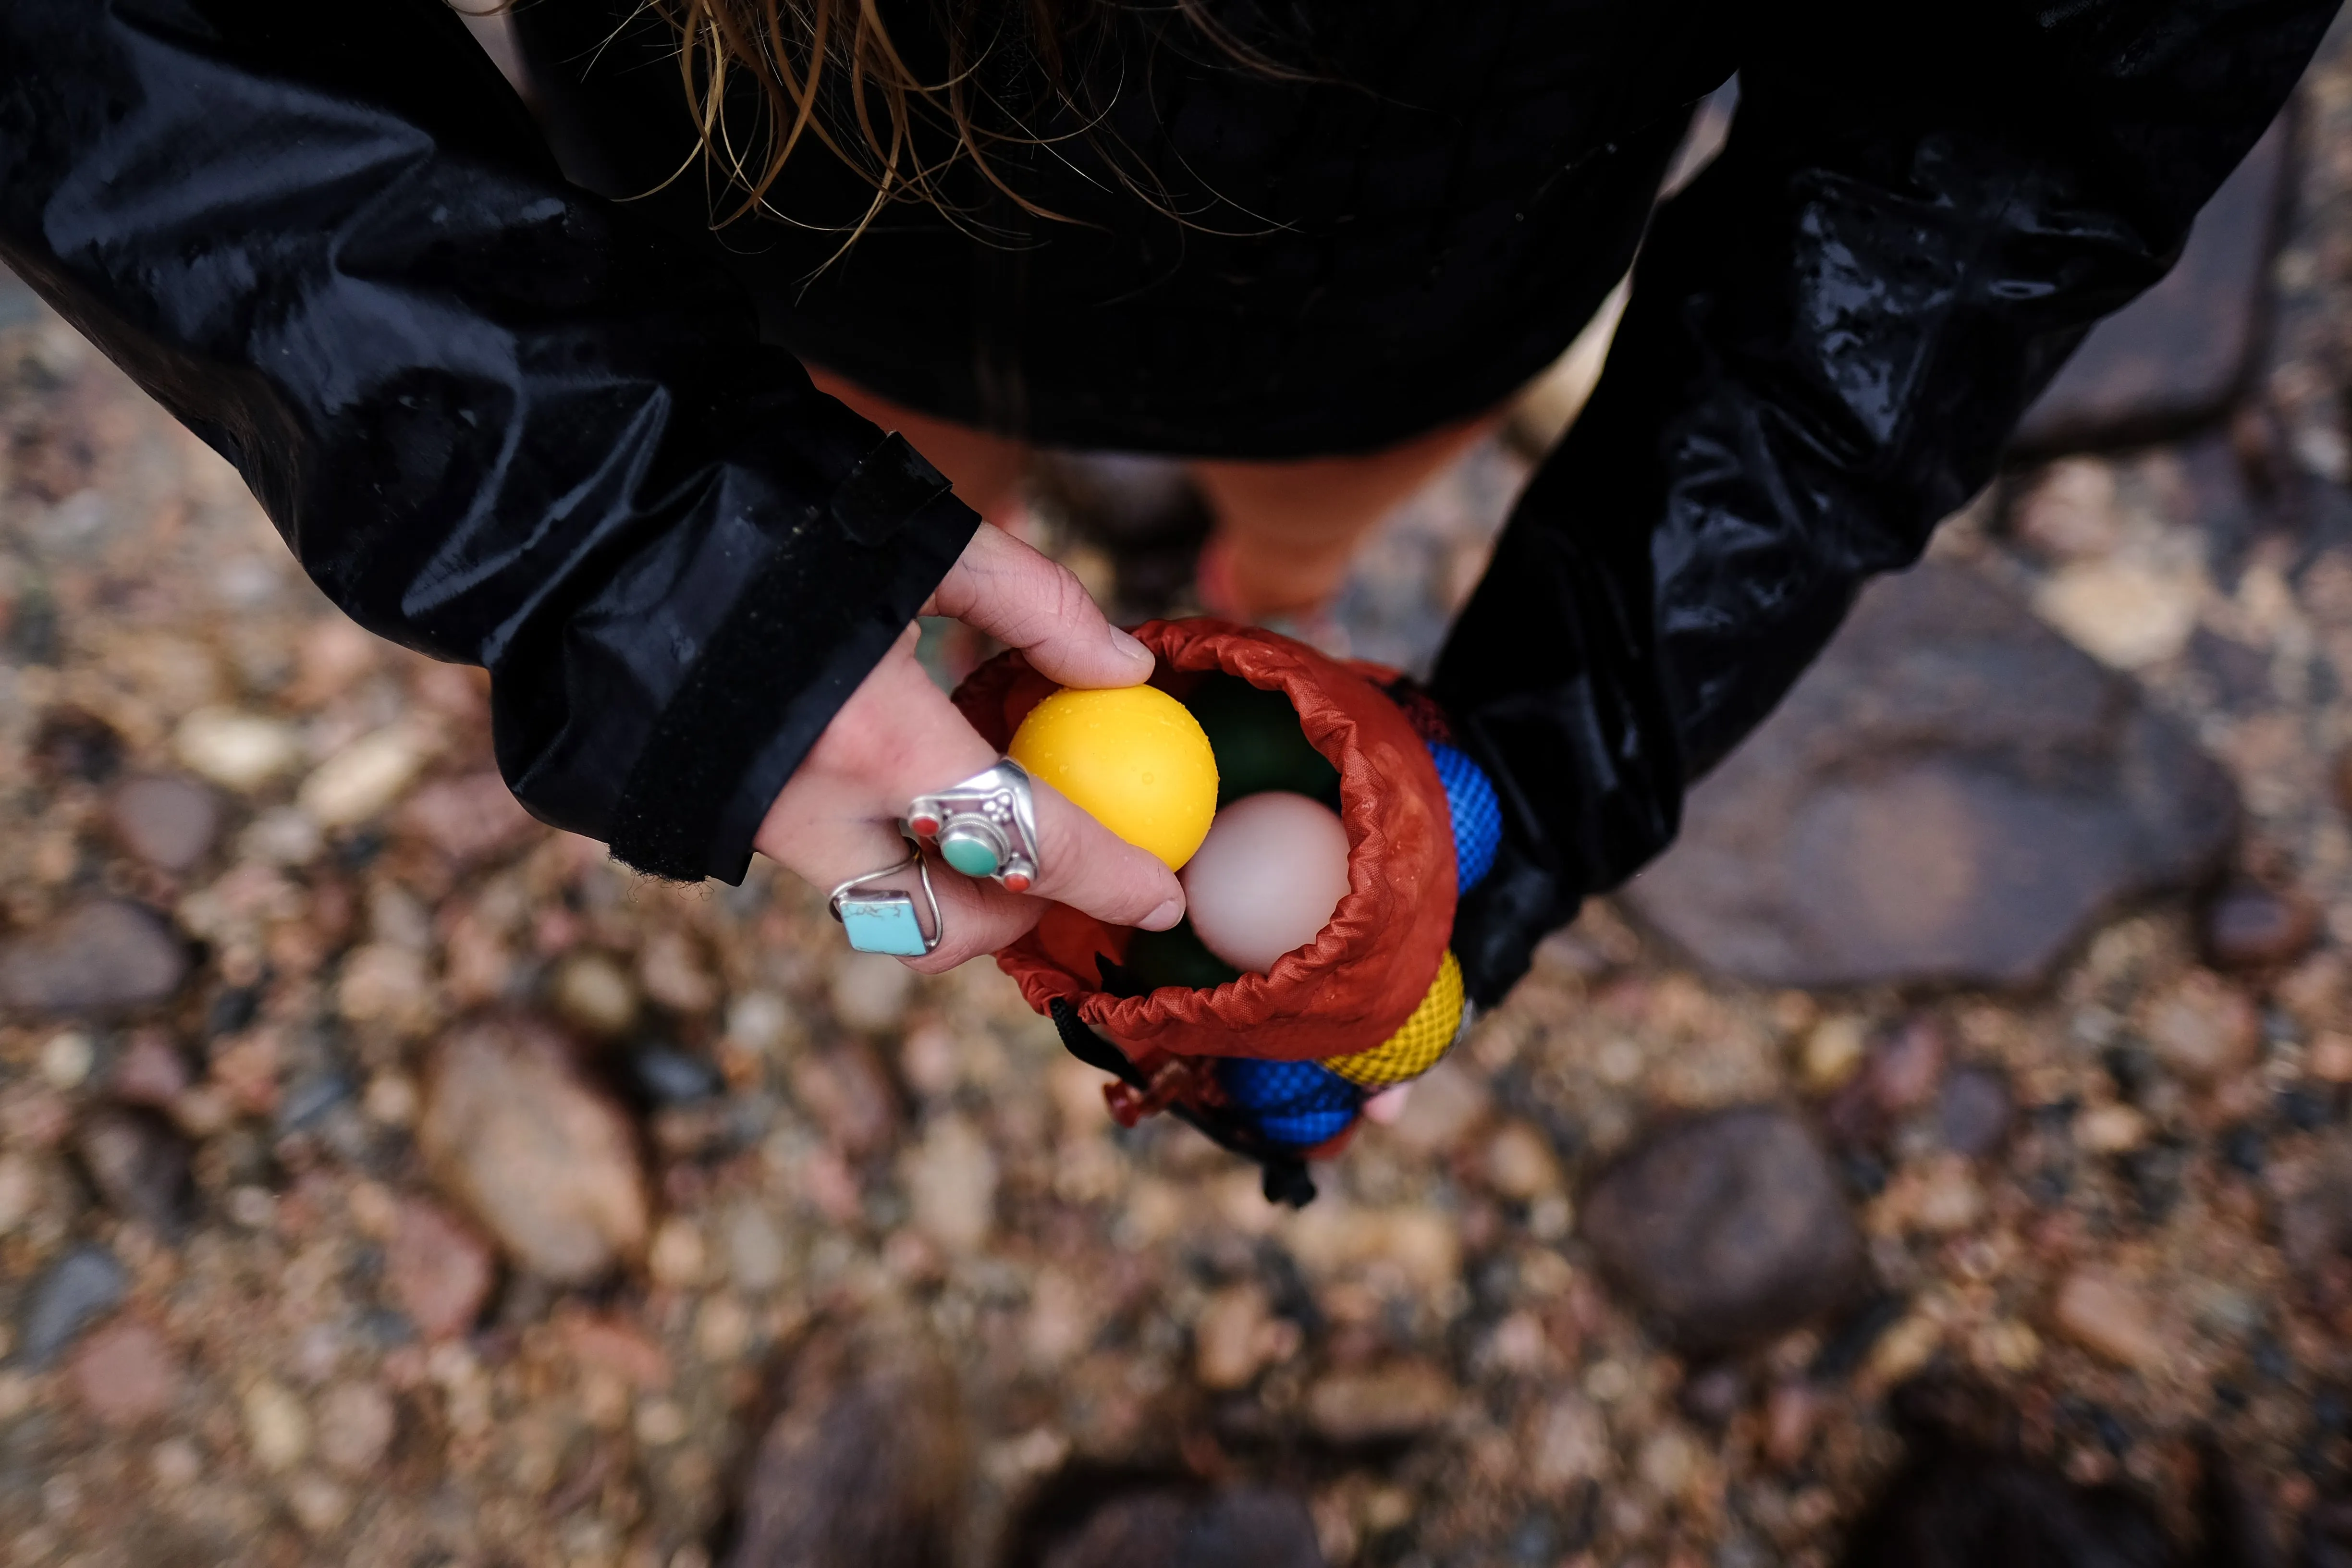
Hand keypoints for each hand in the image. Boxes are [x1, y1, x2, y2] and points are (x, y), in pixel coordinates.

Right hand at [754, 524, 1184, 970]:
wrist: (599, 521)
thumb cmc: (771, 506)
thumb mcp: (923, 534)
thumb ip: (1038, 603)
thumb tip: (1124, 668)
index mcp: (873, 735)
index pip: (1028, 842)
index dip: (1109, 876)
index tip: (1162, 890)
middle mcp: (809, 806)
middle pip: (941, 924)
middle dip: (1013, 920)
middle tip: (1059, 874)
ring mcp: (754, 824)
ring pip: (877, 911)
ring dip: (947, 894)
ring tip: (992, 831)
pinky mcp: (717, 817)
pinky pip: (825, 867)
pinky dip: (886, 853)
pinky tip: (911, 791)